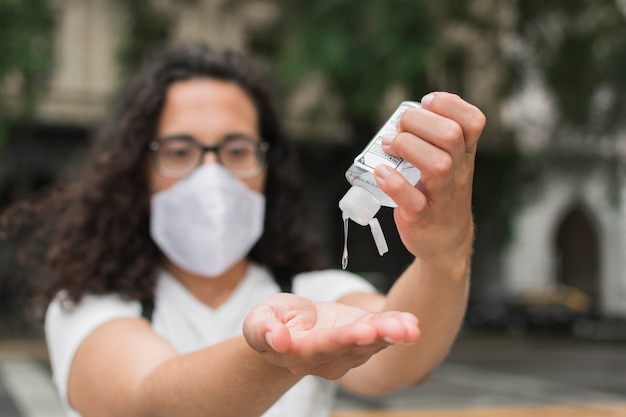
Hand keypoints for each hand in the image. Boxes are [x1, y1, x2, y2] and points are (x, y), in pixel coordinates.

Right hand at [243, 293, 418, 379]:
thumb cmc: (271, 322)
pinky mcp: (362, 340)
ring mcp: (349, 353)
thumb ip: (264, 330)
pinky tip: (412, 322)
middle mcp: (328, 359)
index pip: (323, 346)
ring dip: (393, 334)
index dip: (341, 339)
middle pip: (354, 347)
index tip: (360, 331)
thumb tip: (279, 339)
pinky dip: (397, 327)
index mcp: (301, 352)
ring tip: (410, 326)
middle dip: (375, 337)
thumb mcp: (258, 320)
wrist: (289, 330)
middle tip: (396, 330)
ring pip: (373, 342)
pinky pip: (381, 333)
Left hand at [375, 92, 484, 266]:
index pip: (473, 120)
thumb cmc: (440, 194)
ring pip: (438, 164)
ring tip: (390, 148)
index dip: (449, 104)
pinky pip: (413, 200)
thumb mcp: (449, 163)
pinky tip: (381, 173)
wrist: (445, 242)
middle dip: (418, 122)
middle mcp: (458, 172)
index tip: (426, 104)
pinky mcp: (422, 218)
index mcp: (465, 154)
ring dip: (407, 147)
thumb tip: (404, 115)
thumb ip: (434, 138)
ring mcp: (442, 196)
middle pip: (451, 135)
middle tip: (399, 130)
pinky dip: (394, 184)